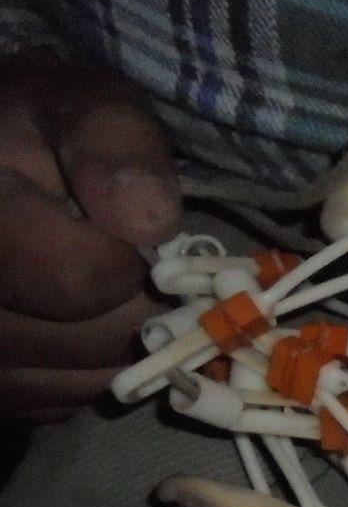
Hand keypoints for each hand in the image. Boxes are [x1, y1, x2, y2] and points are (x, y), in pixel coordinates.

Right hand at [0, 51, 179, 421]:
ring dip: (122, 345)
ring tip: (109, 291)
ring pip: (80, 381)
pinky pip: (59, 402)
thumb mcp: (82, 104)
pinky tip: (79, 321)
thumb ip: (115, 144)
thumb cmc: (42, 129)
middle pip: (85, 341)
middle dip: (139, 309)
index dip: (126, 262)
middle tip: (141, 271)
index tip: (133, 236)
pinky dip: (88, 370)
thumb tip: (147, 222)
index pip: (75, 280)